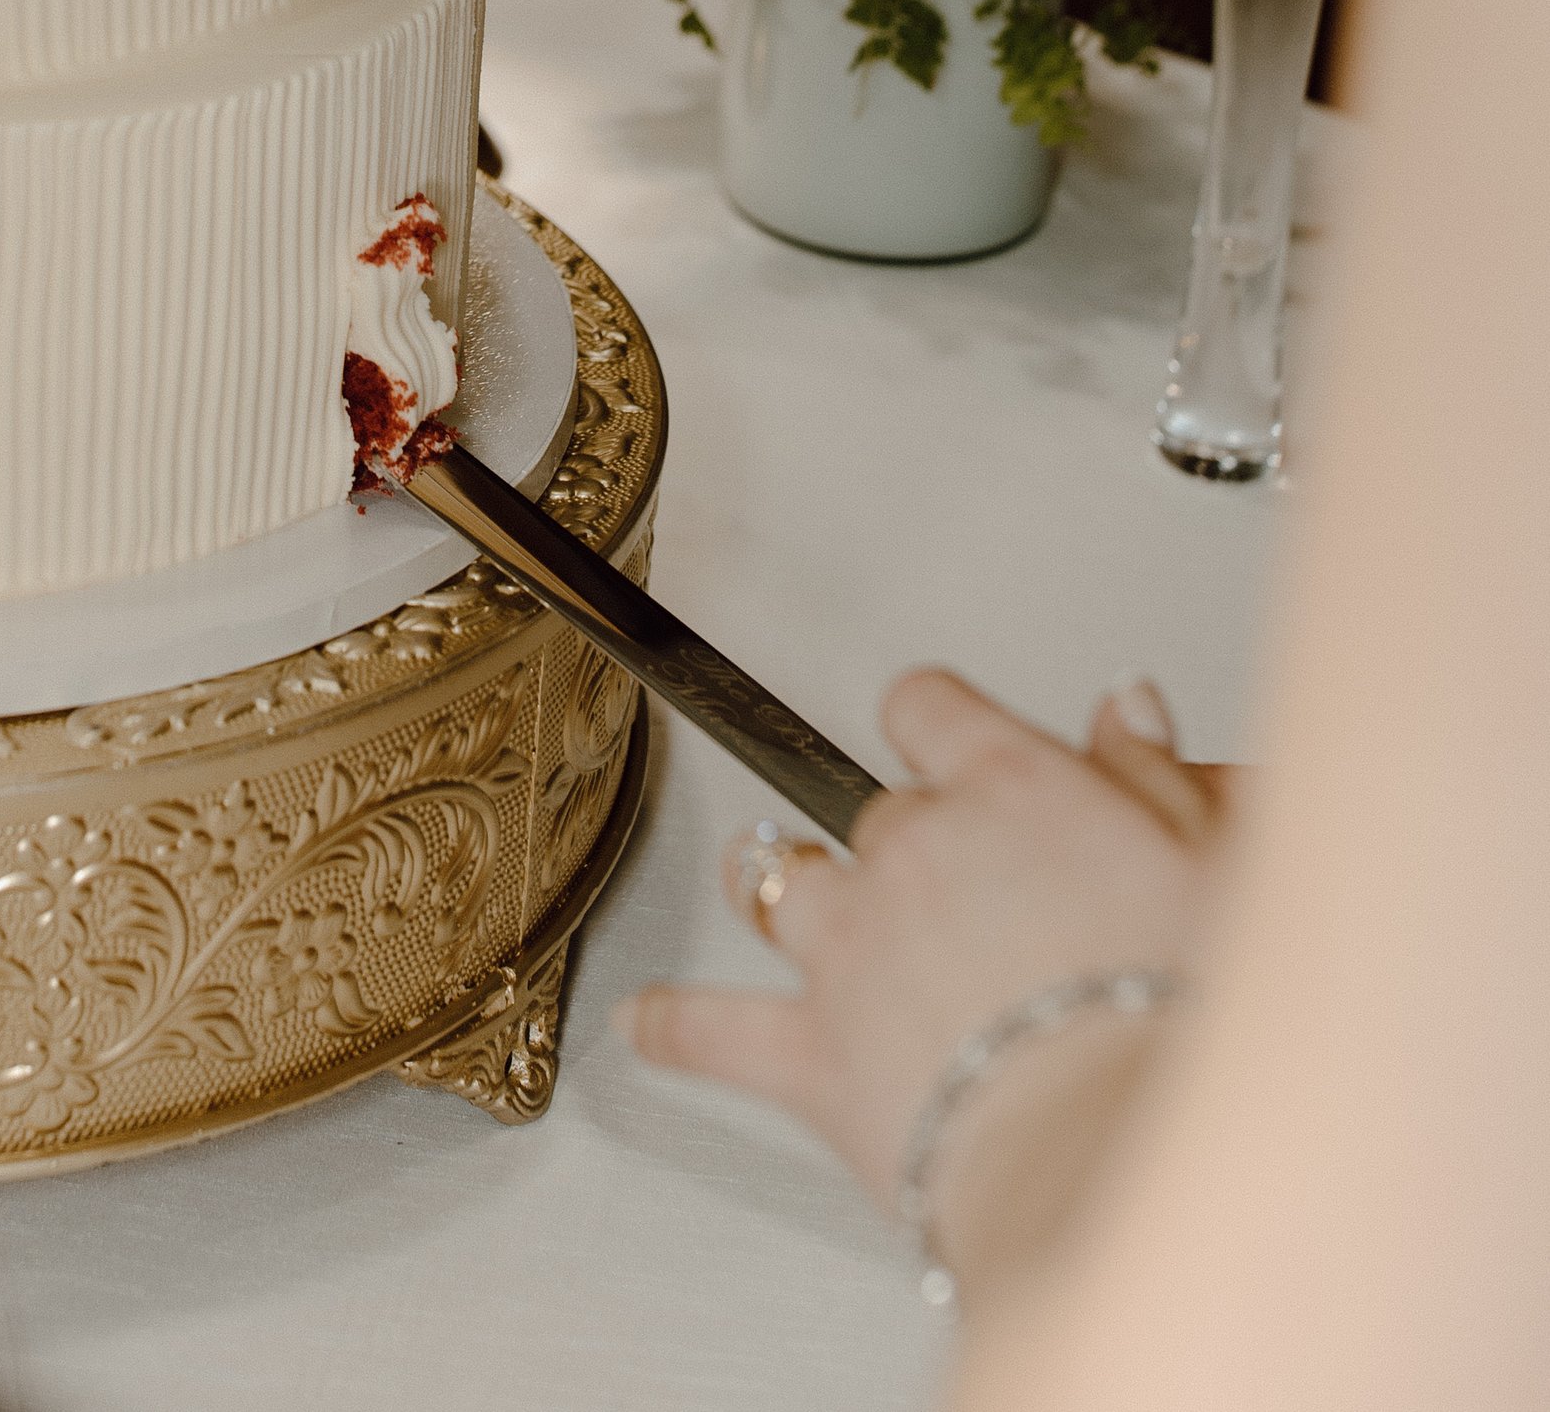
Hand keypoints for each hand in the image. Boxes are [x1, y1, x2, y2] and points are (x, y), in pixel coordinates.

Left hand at [621, 672, 1237, 1266]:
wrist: (1124, 1156)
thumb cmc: (1185, 1021)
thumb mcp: (1215, 869)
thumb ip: (1153, 778)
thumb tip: (1125, 705)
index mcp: (1009, 792)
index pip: (929, 707)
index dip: (934, 724)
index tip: (939, 738)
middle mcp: (914, 852)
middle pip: (876, 812)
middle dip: (905, 847)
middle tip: (949, 895)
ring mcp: (851, 951)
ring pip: (779, 882)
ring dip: (781, 887)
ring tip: (782, 891)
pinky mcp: (815, 1056)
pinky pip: (715, 1030)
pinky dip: (676, 1025)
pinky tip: (646, 1023)